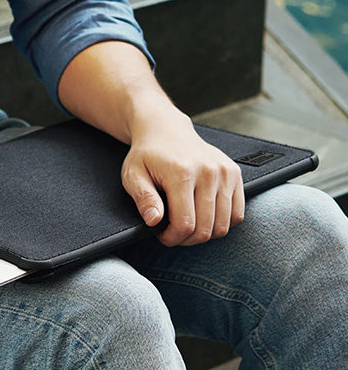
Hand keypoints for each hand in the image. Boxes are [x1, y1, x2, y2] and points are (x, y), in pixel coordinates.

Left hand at [121, 113, 244, 246]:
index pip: (185, 224)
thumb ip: (144, 199)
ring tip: (187, 225)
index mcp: (182, 173)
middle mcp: (208, 172)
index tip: (162, 236)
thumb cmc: (147, 154)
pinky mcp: (234, 173)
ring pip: (224, 225)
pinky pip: (237, 214)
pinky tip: (204, 216)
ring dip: (205, 234)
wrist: (165, 129)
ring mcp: (225, 172)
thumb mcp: (133, 175)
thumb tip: (154, 221)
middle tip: (173, 233)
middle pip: (206, 228)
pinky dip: (222, 223)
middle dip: (187, 240)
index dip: (172, 238)